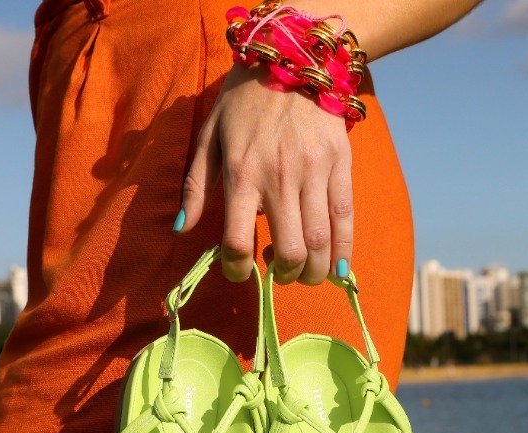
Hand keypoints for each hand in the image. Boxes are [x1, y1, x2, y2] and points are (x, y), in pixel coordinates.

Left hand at [175, 63, 353, 284]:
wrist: (291, 60)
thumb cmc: (243, 104)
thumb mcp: (209, 137)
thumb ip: (195, 186)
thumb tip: (182, 229)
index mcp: (242, 173)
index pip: (237, 240)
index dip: (236, 269)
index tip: (239, 272)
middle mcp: (280, 177)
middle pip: (290, 250)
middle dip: (285, 276)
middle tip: (279, 273)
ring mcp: (315, 172)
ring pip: (321, 241)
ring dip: (313, 271)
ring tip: (305, 271)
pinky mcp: (341, 165)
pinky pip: (345, 217)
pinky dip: (344, 250)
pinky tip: (337, 267)